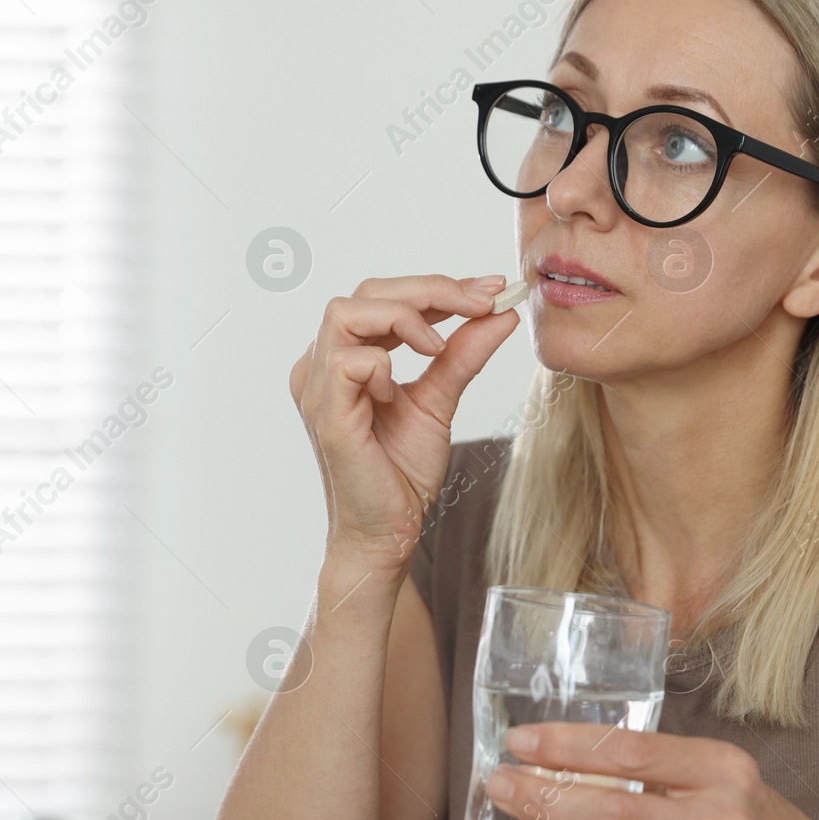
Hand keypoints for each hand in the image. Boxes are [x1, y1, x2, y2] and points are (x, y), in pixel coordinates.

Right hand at [289, 274, 516, 569]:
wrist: (389, 532)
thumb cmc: (401, 472)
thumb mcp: (441, 399)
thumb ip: (464, 354)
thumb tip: (500, 313)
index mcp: (344, 358)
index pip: (383, 296)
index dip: (438, 287)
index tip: (489, 290)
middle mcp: (321, 366)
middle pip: (365, 292)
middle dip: (429, 290)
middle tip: (479, 303)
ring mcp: (317, 388)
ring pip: (346, 312)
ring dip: (403, 318)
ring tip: (436, 347)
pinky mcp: (326, 416)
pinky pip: (346, 361)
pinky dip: (383, 363)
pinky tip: (399, 391)